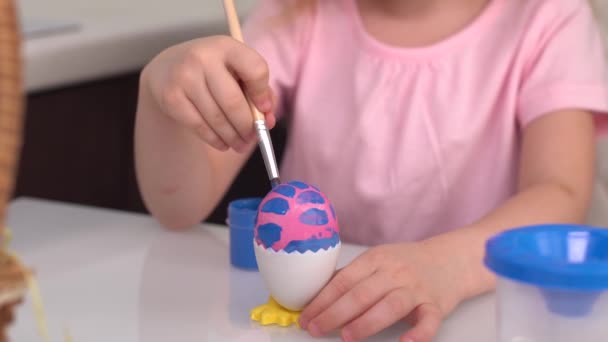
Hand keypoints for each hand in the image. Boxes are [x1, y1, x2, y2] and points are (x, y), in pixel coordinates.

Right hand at [140, 36, 276, 151]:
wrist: (167, 68)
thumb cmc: (212, 72)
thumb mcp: (235, 70)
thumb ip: (257, 92)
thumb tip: (268, 122)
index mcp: (226, 46)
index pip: (256, 70)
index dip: (263, 94)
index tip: (265, 110)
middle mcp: (203, 57)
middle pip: (234, 102)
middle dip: (247, 127)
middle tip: (253, 139)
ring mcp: (184, 76)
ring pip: (217, 118)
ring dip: (232, 137)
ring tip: (240, 145)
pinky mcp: (171, 97)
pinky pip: (199, 126)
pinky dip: (215, 139)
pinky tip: (223, 144)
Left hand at [299, 242, 466, 341]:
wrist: (451, 259)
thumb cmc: (407, 262)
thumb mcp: (378, 260)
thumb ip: (353, 275)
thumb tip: (318, 294)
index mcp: (375, 259)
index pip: (344, 280)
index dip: (322, 300)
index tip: (306, 317)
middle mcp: (394, 272)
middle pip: (362, 293)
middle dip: (335, 313)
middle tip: (316, 329)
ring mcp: (416, 288)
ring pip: (390, 305)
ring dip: (366, 322)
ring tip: (347, 336)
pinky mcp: (437, 305)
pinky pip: (428, 321)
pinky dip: (418, 334)